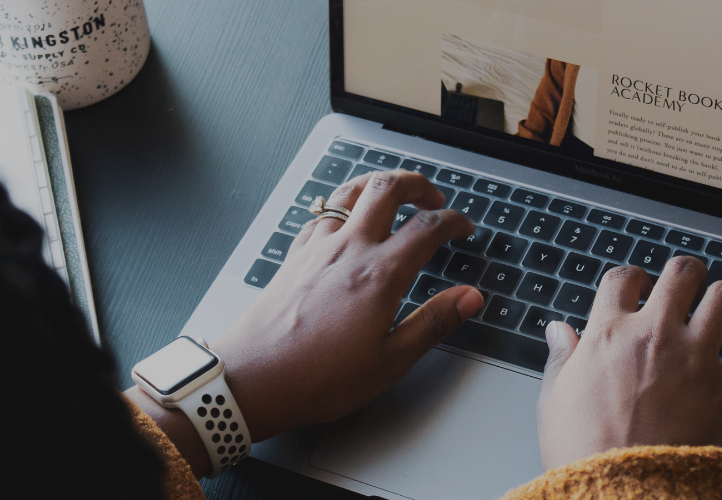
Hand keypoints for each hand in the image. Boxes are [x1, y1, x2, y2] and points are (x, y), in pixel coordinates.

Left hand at [211, 170, 483, 441]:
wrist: (253, 379)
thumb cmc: (317, 377)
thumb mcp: (390, 361)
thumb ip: (433, 323)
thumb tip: (468, 298)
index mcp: (379, 274)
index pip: (427, 227)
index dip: (452, 221)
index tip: (463, 228)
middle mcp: (348, 249)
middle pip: (386, 189)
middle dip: (416, 183)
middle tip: (432, 195)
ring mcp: (316, 248)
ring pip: (349, 193)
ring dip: (377, 185)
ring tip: (392, 194)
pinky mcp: (294, 257)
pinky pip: (321, 215)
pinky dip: (341, 207)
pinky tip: (343, 222)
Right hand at [536, 257, 721, 470]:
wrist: (622, 485)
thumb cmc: (582, 448)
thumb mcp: (554, 398)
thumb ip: (560, 358)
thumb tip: (558, 331)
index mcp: (608, 334)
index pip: (623, 278)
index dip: (630, 277)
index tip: (634, 287)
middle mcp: (654, 335)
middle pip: (681, 273)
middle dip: (684, 273)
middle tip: (684, 284)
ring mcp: (693, 358)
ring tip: (718, 308)